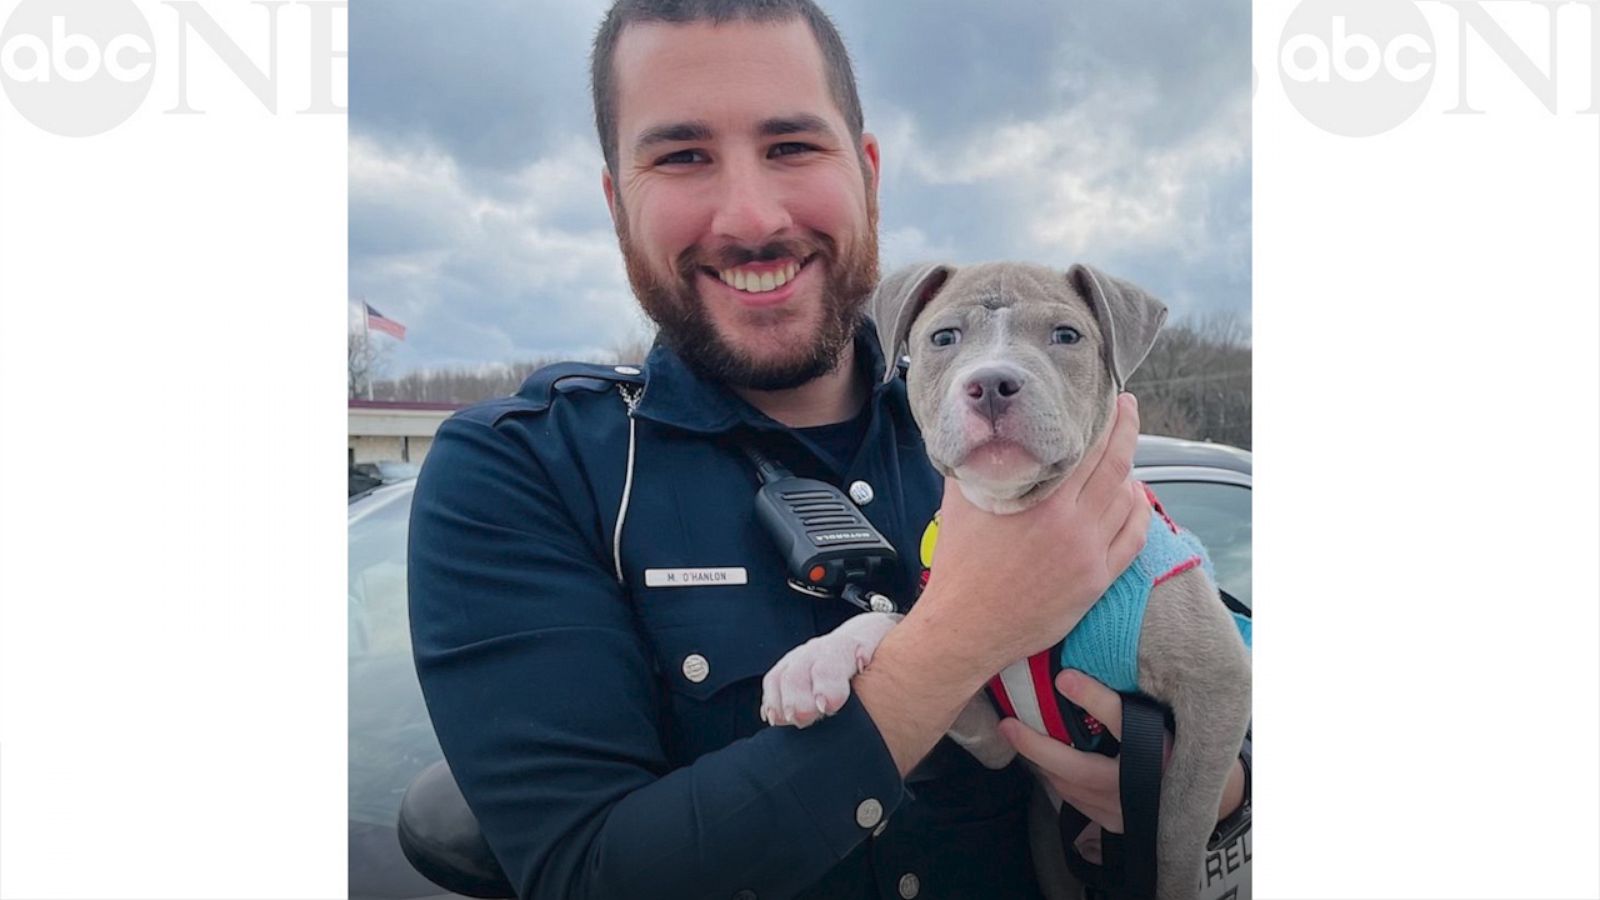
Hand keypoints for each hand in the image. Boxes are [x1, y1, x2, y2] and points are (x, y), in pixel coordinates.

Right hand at [914, 394, 1150, 672]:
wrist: (967, 626)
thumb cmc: (960, 565)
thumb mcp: (960, 502)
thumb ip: (977, 463)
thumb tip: (980, 432)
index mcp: (1042, 502)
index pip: (1086, 447)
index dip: (1104, 419)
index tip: (1108, 398)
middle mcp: (1072, 525)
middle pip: (1116, 465)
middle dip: (1126, 431)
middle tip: (1127, 408)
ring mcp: (1089, 554)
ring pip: (1129, 500)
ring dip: (1131, 473)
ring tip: (1123, 456)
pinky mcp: (1097, 581)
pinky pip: (1134, 538)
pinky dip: (1139, 512)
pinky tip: (1134, 499)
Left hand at [996, 669, 1245, 833]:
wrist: (1204, 797)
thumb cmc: (1179, 748)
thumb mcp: (1163, 719)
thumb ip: (1124, 699)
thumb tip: (1077, 672)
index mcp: (1155, 752)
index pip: (1120, 719)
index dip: (1093, 697)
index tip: (1063, 677)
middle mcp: (1135, 787)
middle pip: (1077, 768)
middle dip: (1037, 746)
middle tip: (1009, 724)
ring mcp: (1121, 811)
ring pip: (1069, 787)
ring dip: (1042, 764)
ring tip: (1019, 738)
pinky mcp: (1112, 823)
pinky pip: (1074, 801)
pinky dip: (1055, 780)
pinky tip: (1042, 762)